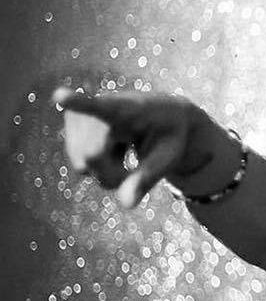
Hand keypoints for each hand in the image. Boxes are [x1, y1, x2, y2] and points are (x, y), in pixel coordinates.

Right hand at [53, 88, 222, 207]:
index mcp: (126, 109)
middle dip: (113, 174)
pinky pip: (82, 168)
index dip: (78, 102)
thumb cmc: (169, 136)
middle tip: (137, 167)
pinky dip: (100, 169)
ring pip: (84, 167)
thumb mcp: (168, 158)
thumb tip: (125, 204)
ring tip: (127, 150)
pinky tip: (113, 149)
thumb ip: (147, 179)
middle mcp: (96, 108)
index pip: (100, 106)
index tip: (60, 96)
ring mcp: (79, 117)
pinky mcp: (71, 128)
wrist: (163, 117)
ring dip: (108, 172)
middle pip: (92, 158)